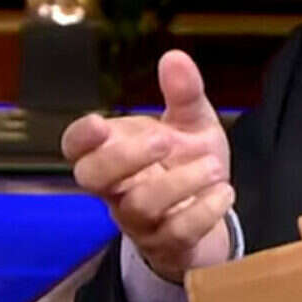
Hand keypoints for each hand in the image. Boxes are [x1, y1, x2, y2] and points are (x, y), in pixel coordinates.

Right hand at [61, 50, 233, 282]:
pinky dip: (203, 210)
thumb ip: (183, 94)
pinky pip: (176, 233)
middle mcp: (119, 189)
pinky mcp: (168, 245)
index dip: (80, 138)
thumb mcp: (191, 124)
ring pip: (139, 206)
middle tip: (164, 139)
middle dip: (125, 157)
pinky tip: (224, 191)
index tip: (99, 124)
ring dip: (180, 183)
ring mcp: (140, 220)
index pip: (76, 149)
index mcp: (116, 154)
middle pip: (93, 178)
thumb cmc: (189, 164)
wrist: (213, 214)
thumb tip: (174, 56)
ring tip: (214, 166)